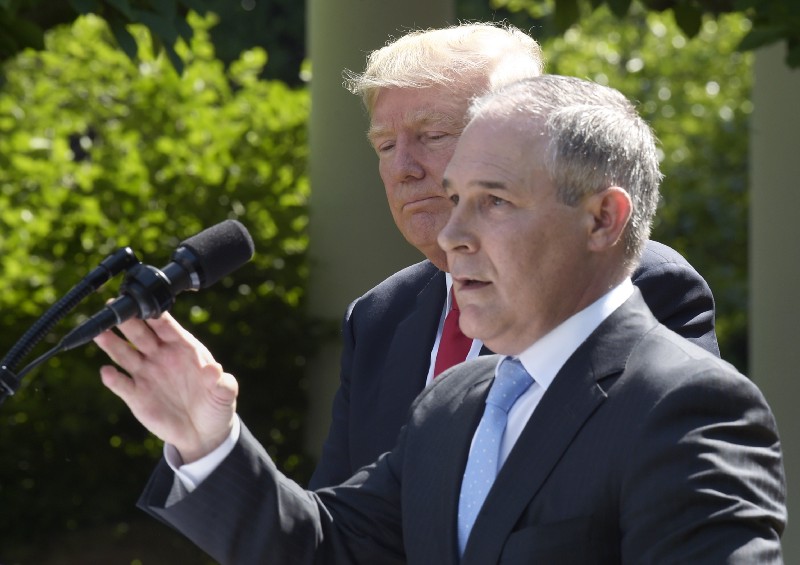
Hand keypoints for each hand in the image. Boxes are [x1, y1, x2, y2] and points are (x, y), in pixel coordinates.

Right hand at [93, 312, 237, 463]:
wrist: (202, 433)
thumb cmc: (216, 405)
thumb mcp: (225, 394)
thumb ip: (222, 383)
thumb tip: (214, 370)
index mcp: (183, 348)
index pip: (166, 326)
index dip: (154, 313)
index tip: (143, 300)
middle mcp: (161, 356)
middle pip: (141, 334)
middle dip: (127, 320)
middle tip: (113, 306)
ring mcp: (146, 374)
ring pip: (125, 353)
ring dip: (111, 343)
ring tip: (99, 332)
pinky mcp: (136, 395)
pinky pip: (121, 384)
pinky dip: (113, 378)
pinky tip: (107, 372)